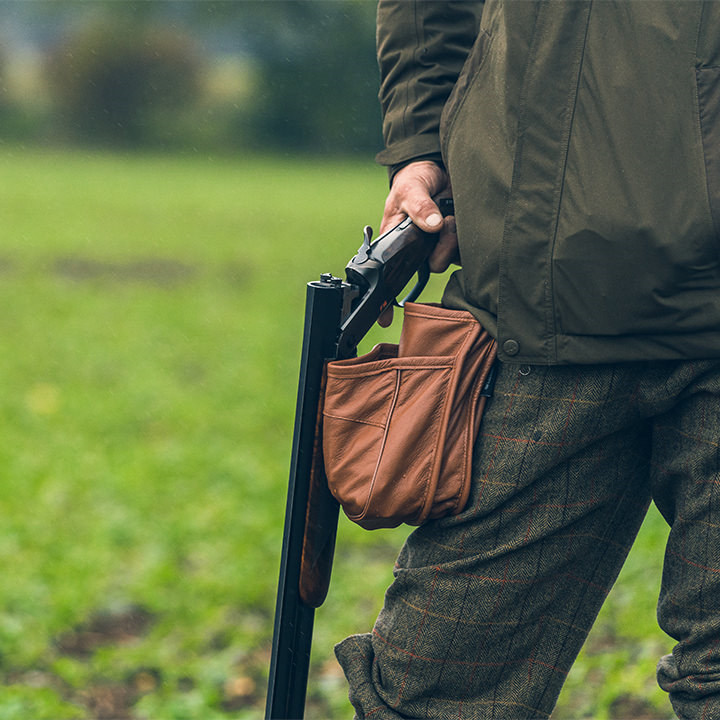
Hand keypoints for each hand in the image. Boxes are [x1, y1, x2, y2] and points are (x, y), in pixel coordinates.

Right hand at [378, 161, 458, 325]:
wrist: (440, 168)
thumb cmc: (416, 179)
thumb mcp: (411, 187)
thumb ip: (420, 205)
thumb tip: (432, 225)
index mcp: (397, 243)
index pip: (388, 276)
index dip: (386, 300)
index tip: (384, 318)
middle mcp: (417, 250)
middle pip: (430, 265)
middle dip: (439, 248)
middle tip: (441, 223)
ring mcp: (438, 247)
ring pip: (449, 257)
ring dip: (453, 235)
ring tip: (449, 214)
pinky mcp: (458, 242)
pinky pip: (465, 249)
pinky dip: (464, 233)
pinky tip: (458, 216)